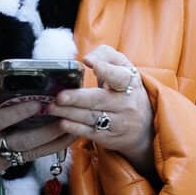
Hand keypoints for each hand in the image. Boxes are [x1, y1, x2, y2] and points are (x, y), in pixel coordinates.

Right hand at [0, 77, 74, 194]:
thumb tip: (3, 78)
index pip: (0, 119)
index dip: (21, 111)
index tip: (40, 101)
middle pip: (23, 140)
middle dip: (49, 128)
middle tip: (69, 113)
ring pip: (30, 153)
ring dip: (55, 142)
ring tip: (76, 127)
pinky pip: (26, 157)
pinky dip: (44, 147)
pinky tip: (61, 137)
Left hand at [51, 46, 155, 177]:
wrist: (144, 127)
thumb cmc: (125, 91)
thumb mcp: (123, 70)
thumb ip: (106, 56)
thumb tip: (88, 59)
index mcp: (129, 82)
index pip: (119, 75)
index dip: (105, 69)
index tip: (89, 63)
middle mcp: (126, 103)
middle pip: (100, 99)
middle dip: (77, 98)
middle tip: (59, 96)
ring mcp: (118, 122)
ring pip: (92, 117)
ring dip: (69, 113)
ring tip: (52, 107)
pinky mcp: (109, 138)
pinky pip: (90, 132)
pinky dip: (74, 128)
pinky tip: (62, 122)